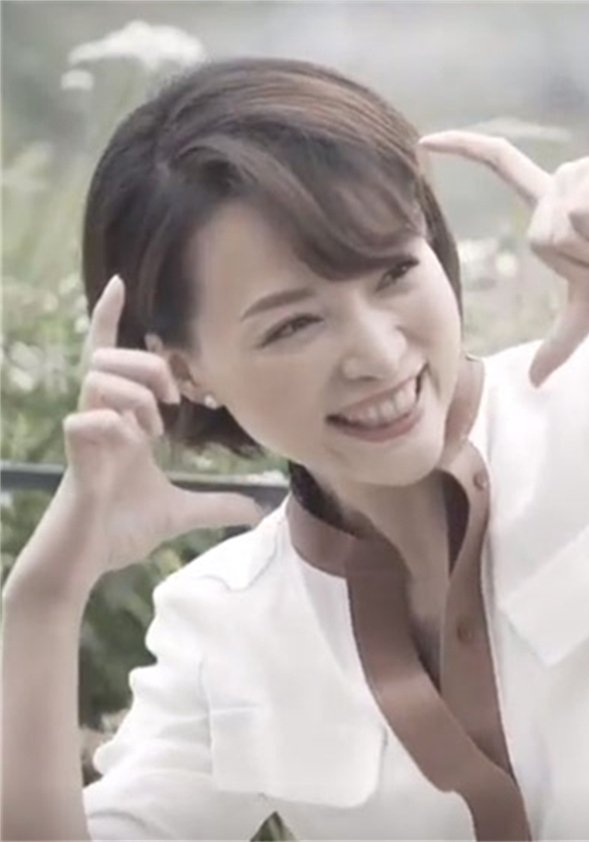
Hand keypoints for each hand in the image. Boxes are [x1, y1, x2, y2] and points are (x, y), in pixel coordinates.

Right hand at [47, 276, 262, 586]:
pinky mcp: (75, 457)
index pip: (110, 358)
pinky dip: (115, 427)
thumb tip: (256, 509)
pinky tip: (131, 447)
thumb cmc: (122, 529)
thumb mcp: (181, 512)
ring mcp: (86, 435)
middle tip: (176, 400)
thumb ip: (217, 505)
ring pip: (97, 378)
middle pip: (108, 357)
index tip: (121, 282)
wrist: (88, 562)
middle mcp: (100, 419)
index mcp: (122, 421)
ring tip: (151, 430)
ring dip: (135, 396)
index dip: (110, 320)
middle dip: (146, 366)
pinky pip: (84, 420)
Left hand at [420, 131, 588, 385]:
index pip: (502, 164)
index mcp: (552, 204)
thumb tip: (535, 383)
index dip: (463, 150)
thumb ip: (560, 340)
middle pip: (536, 236)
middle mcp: (561, 180)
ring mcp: (582, 169)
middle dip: (578, 260)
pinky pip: (579, 214)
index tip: (423, 141)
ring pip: (555, 228)